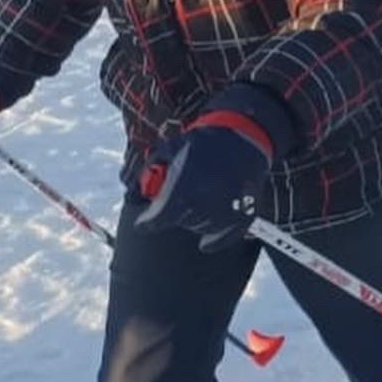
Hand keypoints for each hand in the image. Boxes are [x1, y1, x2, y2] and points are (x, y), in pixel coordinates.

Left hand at [136, 88, 292, 251]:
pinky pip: (222, 238)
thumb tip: (137, 187)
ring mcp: (223, 214)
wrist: (245, 137)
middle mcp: (201, 207)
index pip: (156, 220)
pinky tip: (207, 243)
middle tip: (179, 194)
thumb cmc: (206, 142)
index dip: (147, 221)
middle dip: (173, 211)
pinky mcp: (241, 218)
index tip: (143, 222)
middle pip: (178, 222)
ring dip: (194, 218)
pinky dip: (214, 240)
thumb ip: (151, 168)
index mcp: (181, 191)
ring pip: (199, 228)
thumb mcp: (171, 147)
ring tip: (200, 195)